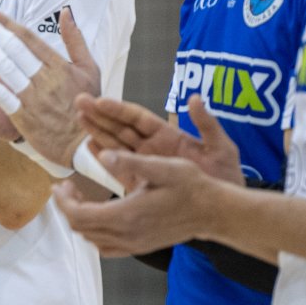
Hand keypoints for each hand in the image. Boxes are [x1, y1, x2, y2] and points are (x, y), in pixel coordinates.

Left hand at [0, 5, 100, 166]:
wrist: (85, 144)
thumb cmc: (88, 105)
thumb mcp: (90, 69)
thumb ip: (75, 39)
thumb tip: (65, 12)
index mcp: (59, 66)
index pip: (29, 39)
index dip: (8, 24)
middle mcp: (45, 79)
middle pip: (15, 50)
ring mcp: (33, 98)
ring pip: (7, 69)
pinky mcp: (24, 118)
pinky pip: (4, 98)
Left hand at [54, 151, 219, 256]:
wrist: (213, 212)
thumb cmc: (191, 186)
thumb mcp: (163, 167)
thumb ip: (131, 162)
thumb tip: (105, 156)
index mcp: (127, 215)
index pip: (79, 214)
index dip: (63, 200)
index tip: (61, 183)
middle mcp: (127, 235)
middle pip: (81, 228)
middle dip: (67, 207)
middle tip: (67, 187)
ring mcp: (133, 244)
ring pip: (91, 239)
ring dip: (79, 219)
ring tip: (80, 198)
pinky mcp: (140, 247)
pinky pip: (106, 247)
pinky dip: (94, 233)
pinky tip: (98, 216)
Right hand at [77, 94, 244, 186]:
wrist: (226, 206)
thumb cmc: (226, 175)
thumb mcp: (222, 147)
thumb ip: (207, 124)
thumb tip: (195, 98)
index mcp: (169, 135)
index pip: (138, 118)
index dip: (118, 109)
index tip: (100, 100)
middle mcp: (153, 147)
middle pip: (121, 128)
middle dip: (100, 115)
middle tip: (79, 102)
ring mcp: (146, 164)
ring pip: (116, 145)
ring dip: (97, 131)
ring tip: (79, 119)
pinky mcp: (143, 181)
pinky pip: (119, 167)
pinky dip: (104, 157)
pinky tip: (89, 147)